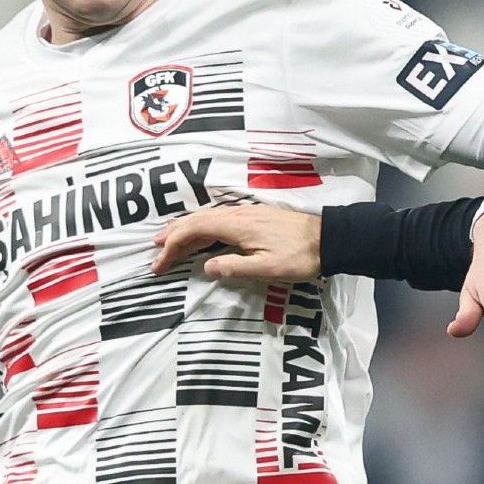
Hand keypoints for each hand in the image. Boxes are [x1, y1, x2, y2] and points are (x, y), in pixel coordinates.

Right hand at [151, 206, 320, 279]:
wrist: (328, 239)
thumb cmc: (300, 256)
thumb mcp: (268, 269)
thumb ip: (235, 267)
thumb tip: (206, 268)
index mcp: (237, 225)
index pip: (194, 230)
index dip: (173, 246)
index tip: (159, 263)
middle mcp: (237, 215)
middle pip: (196, 220)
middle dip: (173, 236)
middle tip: (154, 251)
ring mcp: (246, 214)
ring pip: (206, 218)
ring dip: (185, 229)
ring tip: (168, 241)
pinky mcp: (254, 217)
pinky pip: (218, 219)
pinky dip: (201, 227)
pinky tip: (201, 234)